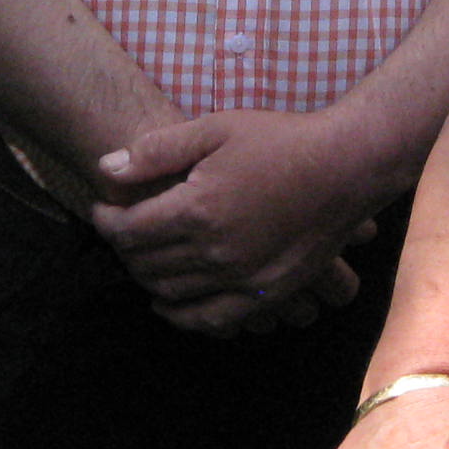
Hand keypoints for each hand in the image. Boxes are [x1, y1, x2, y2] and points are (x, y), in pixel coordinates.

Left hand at [91, 109, 386, 334]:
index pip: (129, 230)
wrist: (346, 167)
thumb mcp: (216, 128)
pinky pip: (212, 320)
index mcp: (197, 209)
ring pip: (172, 293)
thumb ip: (158, 151)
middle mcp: (214, 251)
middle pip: (146, 264)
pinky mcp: (265, 293)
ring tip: (141, 259)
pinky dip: (182, 317)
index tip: (101, 209)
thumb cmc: (282, 140)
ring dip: (146, 279)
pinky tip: (168, 307)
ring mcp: (241, 278)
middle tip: (120, 231)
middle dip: (123, 249)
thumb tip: (106, 168)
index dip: (106, 221)